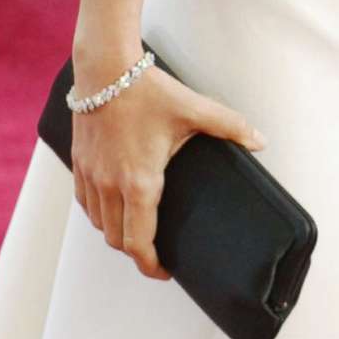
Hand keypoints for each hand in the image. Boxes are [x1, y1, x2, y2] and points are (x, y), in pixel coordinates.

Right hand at [70, 62, 265, 279]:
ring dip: (116, 233)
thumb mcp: (194, 109)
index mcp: (140, 182)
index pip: (139, 243)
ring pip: (99, 223)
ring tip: (137, 230)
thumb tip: (260, 141)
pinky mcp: (79, 163)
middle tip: (155, 253)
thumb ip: (230, 126)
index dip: (150, 266)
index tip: (163, 271)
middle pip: (117, 240)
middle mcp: (110, 185)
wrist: (104, 68)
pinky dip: (99, 213)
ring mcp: (91, 176)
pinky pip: (85, 203)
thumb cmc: (147, 90)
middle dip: (137, 252)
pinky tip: (113, 205)